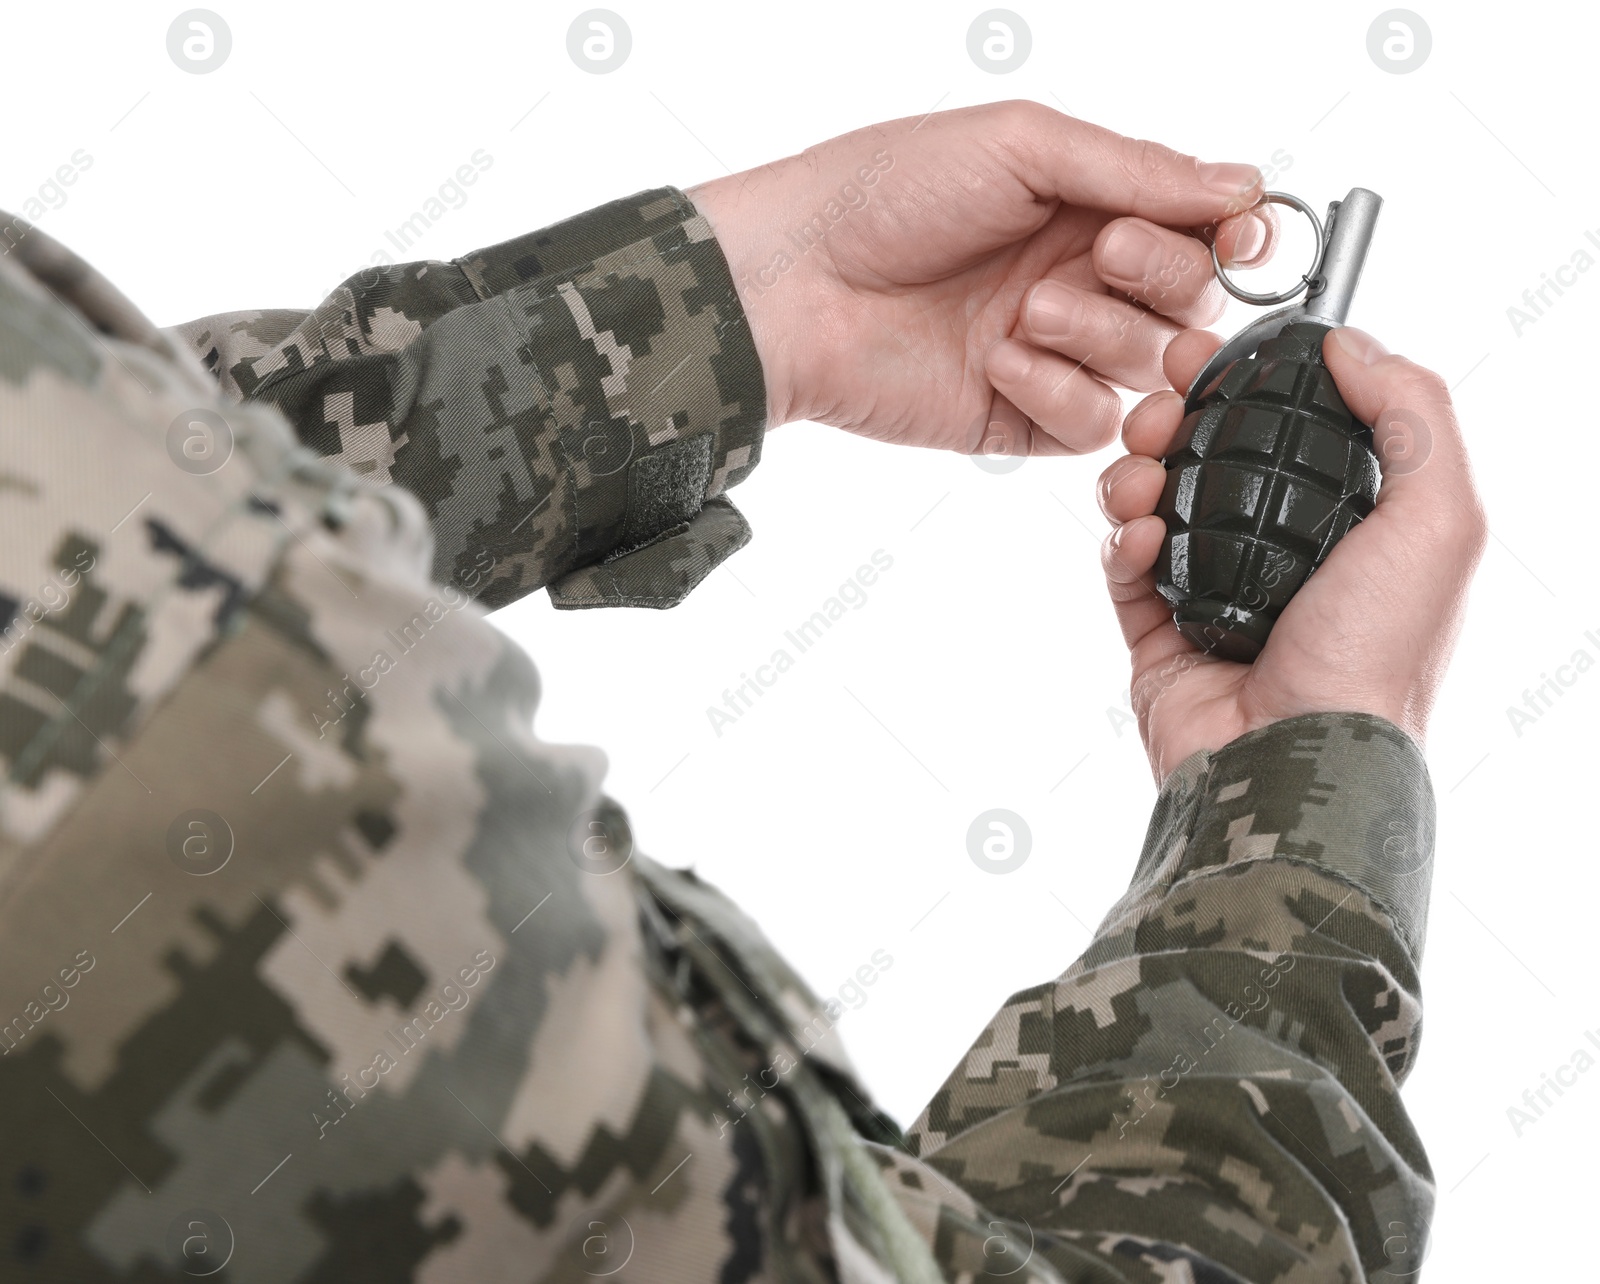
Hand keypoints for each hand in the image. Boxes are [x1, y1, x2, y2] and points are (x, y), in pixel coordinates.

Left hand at [686, 101, 1274, 453]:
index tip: (1236, 233)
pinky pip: (1088, 424)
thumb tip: (1244, 186)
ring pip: (1148, 365)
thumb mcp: (1019, 147)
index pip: (1197, 228)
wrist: (794, 284)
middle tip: (1101, 253)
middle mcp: (1078, 279)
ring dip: (1104, 333)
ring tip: (1029, 309)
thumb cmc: (884, 193)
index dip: (1230, 234)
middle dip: (1161, 276)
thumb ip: (1135, 169)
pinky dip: (1059, 391)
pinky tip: (1001, 361)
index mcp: (1084, 205)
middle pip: (1188, 300)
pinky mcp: (1015, 420)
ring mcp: (1050, 354)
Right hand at [1097, 327, 1487, 782]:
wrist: (1295, 759)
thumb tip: (1352, 344)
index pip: (1290, 425)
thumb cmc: (1376, 653)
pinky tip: (1139, 537)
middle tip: (1164, 403)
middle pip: (1210, 452)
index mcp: (1348, 522)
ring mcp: (1213, 591)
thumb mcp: (1439, 520)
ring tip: (1143, 476)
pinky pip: (1123, 564)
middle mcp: (1280, 552)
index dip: (1249, 379)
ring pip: (1156, 498)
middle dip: (1177, 413)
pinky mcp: (1156, 633)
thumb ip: (1413, 414)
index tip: (1214, 351)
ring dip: (1138, 469)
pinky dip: (1122, 538)